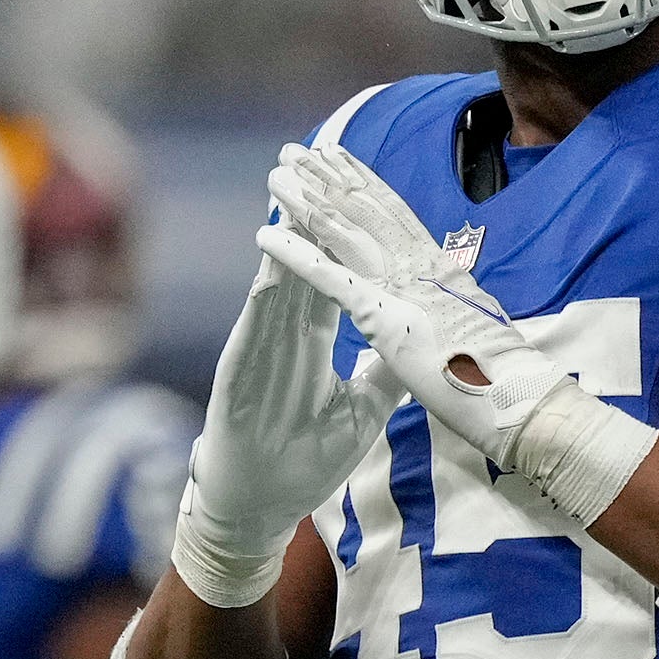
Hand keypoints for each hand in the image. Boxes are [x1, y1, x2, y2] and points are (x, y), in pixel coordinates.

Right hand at [176, 160, 397, 605]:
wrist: (261, 503)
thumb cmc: (304, 456)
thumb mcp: (363, 409)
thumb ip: (385, 370)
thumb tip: (418, 340)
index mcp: (314, 337)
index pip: (334, 269)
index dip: (348, 230)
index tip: (363, 186)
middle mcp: (285, 332)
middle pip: (303, 258)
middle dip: (313, 208)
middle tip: (320, 155)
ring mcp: (260, 348)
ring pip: (276, 279)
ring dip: (284, 235)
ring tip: (291, 187)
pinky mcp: (240, 371)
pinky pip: (255, 325)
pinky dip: (265, 292)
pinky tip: (273, 261)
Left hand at [256, 145, 577, 470]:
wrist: (521, 399)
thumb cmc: (505, 375)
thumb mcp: (475, 327)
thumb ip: (450, 307)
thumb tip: (448, 302)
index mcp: (442, 269)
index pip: (396, 212)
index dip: (363, 180)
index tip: (339, 157)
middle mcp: (422, 266)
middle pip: (366, 208)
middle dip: (327, 177)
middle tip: (294, 150)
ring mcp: (403, 288)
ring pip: (344, 230)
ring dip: (305, 201)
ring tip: (275, 177)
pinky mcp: (384, 318)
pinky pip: (329, 278)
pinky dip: (295, 254)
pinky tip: (266, 235)